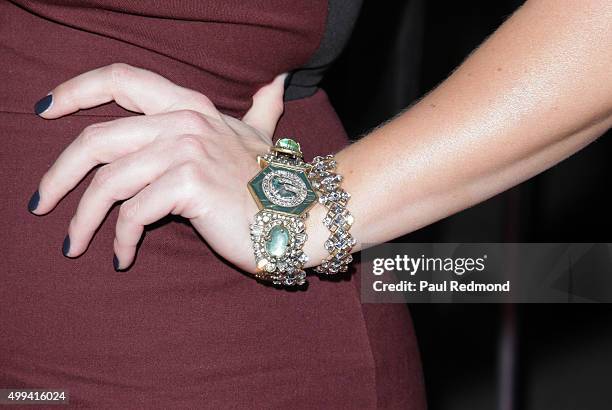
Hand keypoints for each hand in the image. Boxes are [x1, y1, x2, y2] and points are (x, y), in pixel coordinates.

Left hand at [30, 63, 286, 272]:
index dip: (74, 90)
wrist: (302, 214)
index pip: (120, 79)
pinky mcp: (189, 185)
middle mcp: (184, 120)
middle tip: (40, 204)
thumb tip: (277, 81)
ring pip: (108, 182)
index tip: (44, 111)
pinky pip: (135, 213)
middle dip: (57, 175)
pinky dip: (120, 240)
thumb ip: (262, 108)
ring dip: (82, 219)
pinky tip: (122, 257)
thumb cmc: (273, 181)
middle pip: (96, 139)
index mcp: (189, 105)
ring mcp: (186, 150)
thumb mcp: (262, 137)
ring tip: (74, 245)